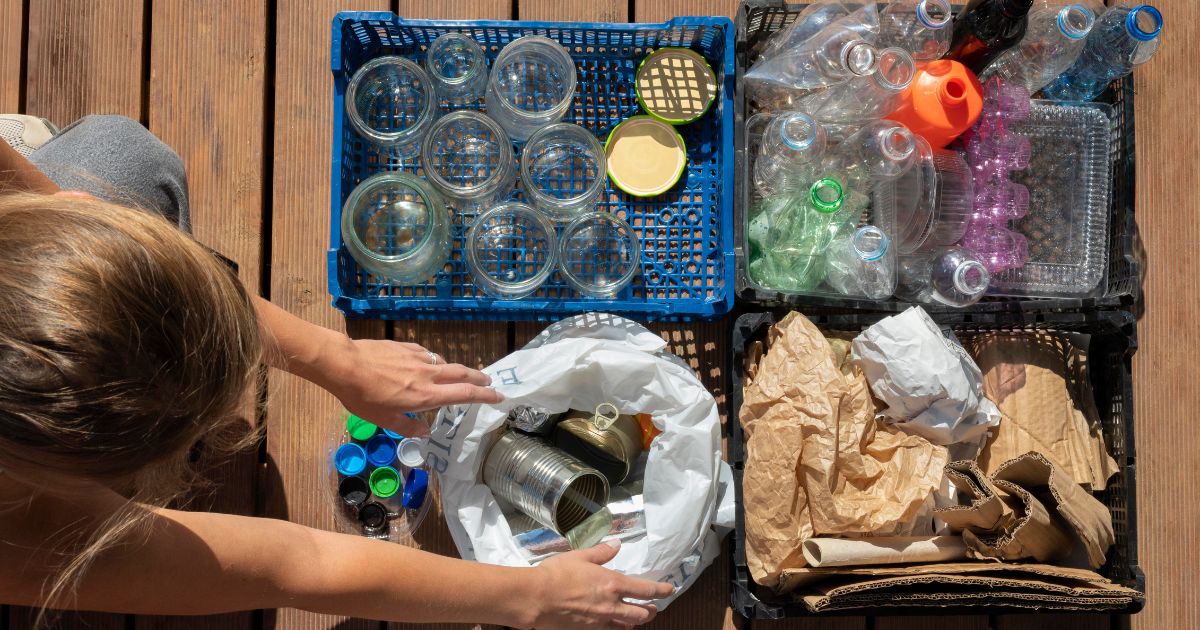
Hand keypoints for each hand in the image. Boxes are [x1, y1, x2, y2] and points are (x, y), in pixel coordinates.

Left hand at [324, 339, 502, 435]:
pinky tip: (425, 365)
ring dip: (454, 370)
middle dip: (479, 377)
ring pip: (444, 363)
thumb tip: (426, 430)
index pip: (464, 394)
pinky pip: (426, 355)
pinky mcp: (406, 346)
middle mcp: (427, 374)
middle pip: (462, 373)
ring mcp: (417, 357)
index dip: (485, 396)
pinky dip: (433, 362)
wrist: (345, 364)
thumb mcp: (384, 420)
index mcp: (426, 395)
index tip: (498, 396)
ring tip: (454, 376)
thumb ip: (408, 425)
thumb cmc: (363, 397)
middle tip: (489, 381)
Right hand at [523, 541, 675, 628]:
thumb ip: (601, 552)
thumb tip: (616, 545)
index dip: (660, 590)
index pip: (645, 589)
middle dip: (651, 610)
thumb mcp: (580, 556)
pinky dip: (618, 627)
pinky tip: (617, 623)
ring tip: (638, 617)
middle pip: (642, 613)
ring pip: (629, 625)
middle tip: (654, 606)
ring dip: (636, 620)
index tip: (669, 589)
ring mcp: (601, 620)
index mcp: (612, 583)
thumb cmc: (556, 574)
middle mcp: (611, 605)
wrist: (536, 598)